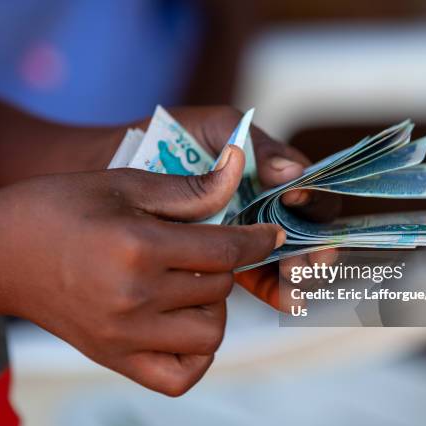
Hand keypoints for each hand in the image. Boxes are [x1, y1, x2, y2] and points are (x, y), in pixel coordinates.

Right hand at [0, 146, 282, 394]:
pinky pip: (182, 375)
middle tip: (207, 248)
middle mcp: (134, 298)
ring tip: (190, 283)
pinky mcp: (115, 358)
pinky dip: (196, 353)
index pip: (224, 249)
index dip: (256, 238)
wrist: (1, 253)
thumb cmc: (60, 208)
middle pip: (220, 288)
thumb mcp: (124, 184)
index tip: (269, 233)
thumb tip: (238, 165)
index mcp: (137, 247)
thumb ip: (189, 187)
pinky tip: (183, 323)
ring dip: (213, 305)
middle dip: (225, 263)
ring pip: (210, 332)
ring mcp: (124, 336)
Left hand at [155, 106, 340, 310]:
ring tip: (295, 282)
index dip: (311, 197)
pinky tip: (282, 296)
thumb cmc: (166, 136)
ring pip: (286, 256)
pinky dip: (274, 286)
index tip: (296, 201)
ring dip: (297, 271)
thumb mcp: (214, 129)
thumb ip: (255, 144)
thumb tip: (291, 172)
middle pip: (304, 227)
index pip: (306, 186)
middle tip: (309, 258)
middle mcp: (261, 201)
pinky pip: (258, 274)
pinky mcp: (223, 259)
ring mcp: (244, 231)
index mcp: (267, 168)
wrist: (113, 168)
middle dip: (312, 244)